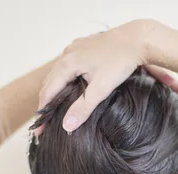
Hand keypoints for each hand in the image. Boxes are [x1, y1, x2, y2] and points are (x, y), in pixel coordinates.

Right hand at [35, 20, 177, 134]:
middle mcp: (67, 54)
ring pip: (58, 73)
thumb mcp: (101, 88)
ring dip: (54, 90)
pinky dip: (64, 79)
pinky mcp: (84, 46)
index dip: (43, 112)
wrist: (137, 39)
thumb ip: (83, 108)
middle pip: (49, 82)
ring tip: (55, 107)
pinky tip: (70, 88)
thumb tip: (66, 126)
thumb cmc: (120, 62)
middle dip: (46, 102)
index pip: (47, 92)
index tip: (40, 129)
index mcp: (67, 64)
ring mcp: (75, 48)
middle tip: (45, 122)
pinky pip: (67, 65)